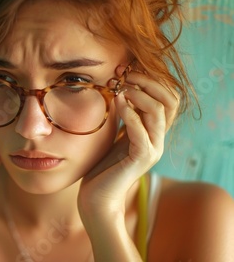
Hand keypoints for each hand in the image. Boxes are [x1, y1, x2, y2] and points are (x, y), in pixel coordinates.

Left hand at [78, 65, 179, 213]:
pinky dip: (131, 114)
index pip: (167, 97)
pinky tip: (118, 103)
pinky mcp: (141, 159)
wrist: (97, 196)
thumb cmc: (101, 164)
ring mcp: (153, 149)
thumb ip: (123, 116)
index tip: (127, 68)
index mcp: (153, 131)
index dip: (151, 79)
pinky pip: (142, 132)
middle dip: (148, 82)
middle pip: (169, 100)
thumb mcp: (115, 134)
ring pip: (158, 112)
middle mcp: (158, 138)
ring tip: (120, 87)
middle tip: (124, 74)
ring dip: (139, 94)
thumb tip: (119, 88)